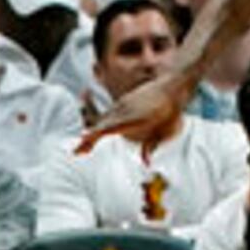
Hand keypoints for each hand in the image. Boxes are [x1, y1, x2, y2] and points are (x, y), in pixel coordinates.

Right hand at [80, 63, 199, 154]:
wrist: (171, 85)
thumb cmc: (171, 111)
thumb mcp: (167, 130)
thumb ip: (152, 146)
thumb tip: (147, 163)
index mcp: (134, 118)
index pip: (109, 128)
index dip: (94, 136)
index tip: (83, 142)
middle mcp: (124, 110)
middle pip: (101, 126)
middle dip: (89, 140)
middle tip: (77, 153)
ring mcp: (121, 104)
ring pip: (103, 120)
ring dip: (92, 134)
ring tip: (82, 150)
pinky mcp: (121, 103)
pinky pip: (108, 116)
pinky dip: (99, 126)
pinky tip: (92, 135)